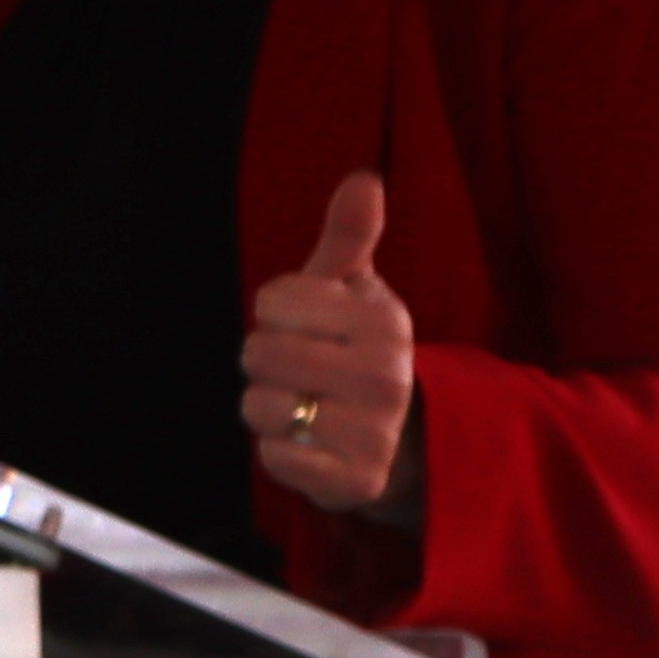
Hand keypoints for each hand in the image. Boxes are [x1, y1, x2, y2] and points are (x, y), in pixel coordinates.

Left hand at [241, 171, 419, 523]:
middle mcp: (382, 374)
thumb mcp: (356, 289)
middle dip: (267, 361)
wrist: (400, 438)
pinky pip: (275, 456)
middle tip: (303, 370)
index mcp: (380, 319)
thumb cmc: (358, 349)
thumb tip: (363, 178)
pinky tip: (307, 443)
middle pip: (258, 352)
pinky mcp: (353, 479)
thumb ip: (350, 234)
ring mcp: (371, 430)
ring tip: (305, 406)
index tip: (309, 325)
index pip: (273, 299)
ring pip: (258, 405)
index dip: (277, 311)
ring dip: (268, 407)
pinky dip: (278, 450)